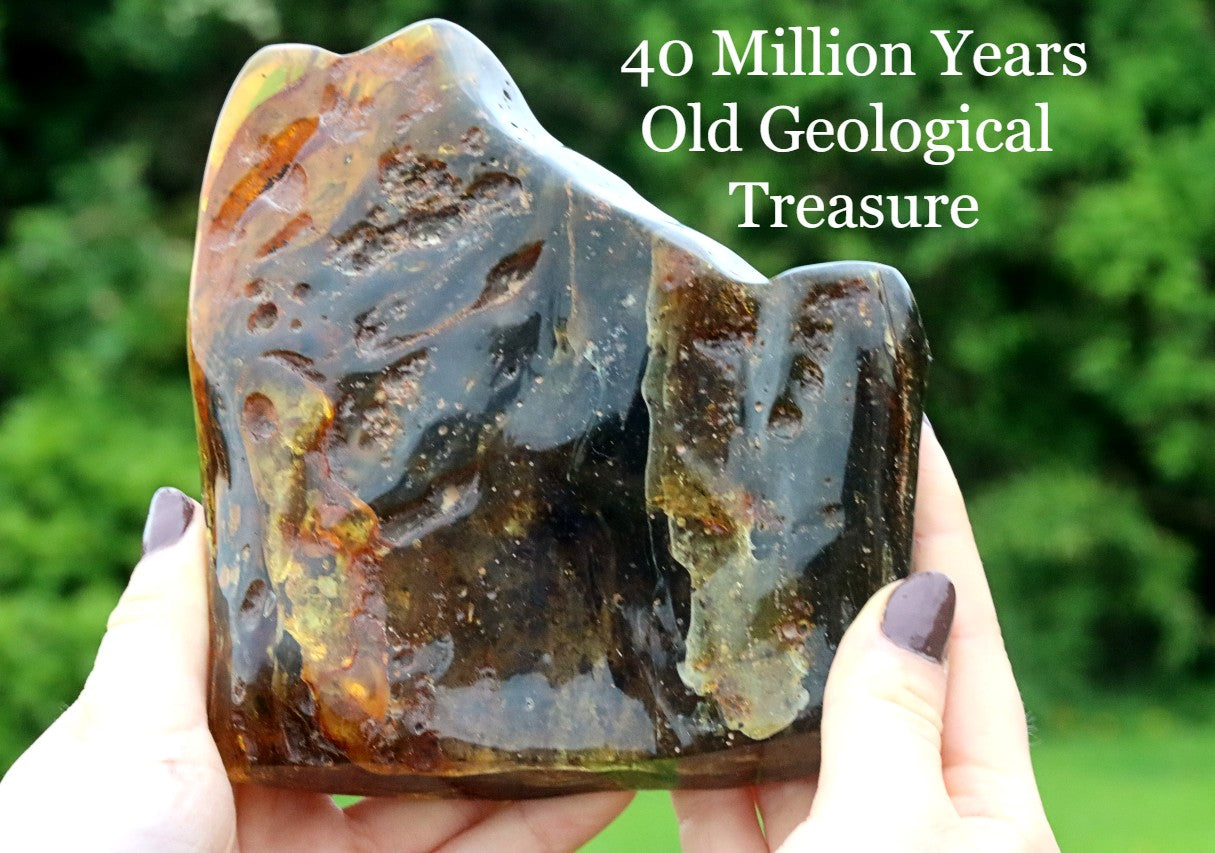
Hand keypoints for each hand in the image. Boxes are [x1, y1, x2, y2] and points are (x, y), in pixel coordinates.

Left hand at [0, 488, 630, 852]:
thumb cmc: (79, 850)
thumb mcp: (124, 728)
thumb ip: (170, 626)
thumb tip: (192, 503)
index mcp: (218, 750)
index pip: (322, 676)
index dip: (390, 629)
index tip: (457, 566)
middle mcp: (284, 813)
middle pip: (404, 744)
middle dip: (479, 695)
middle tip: (561, 627)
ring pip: (458, 811)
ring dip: (537, 764)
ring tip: (612, 700)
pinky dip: (545, 832)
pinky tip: (607, 784)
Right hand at [672, 422, 1059, 851]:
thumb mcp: (892, 835)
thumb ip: (891, 715)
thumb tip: (912, 592)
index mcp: (980, 808)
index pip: (965, 633)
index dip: (940, 526)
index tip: (911, 432)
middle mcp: (906, 820)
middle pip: (869, 671)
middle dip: (832, 580)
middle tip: (789, 481)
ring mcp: (828, 849)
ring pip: (786, 735)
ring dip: (750, 663)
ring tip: (713, 565)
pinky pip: (717, 797)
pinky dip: (693, 750)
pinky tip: (664, 689)